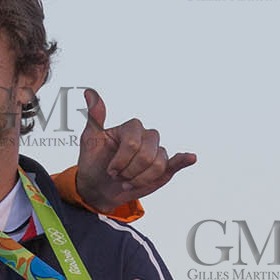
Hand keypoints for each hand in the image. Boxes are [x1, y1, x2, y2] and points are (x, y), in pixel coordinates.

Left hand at [74, 88, 195, 210]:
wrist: (99, 186)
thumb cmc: (93, 161)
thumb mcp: (90, 140)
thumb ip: (95, 117)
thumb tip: (89, 92)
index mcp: (131, 128)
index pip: (133, 142)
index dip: (121, 160)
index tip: (109, 169)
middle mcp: (146, 136)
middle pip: (146, 155)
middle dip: (129, 171)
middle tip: (117, 175)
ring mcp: (157, 151)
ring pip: (156, 165)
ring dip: (138, 179)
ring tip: (127, 181)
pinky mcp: (165, 167)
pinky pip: (177, 162)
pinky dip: (184, 160)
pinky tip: (189, 157)